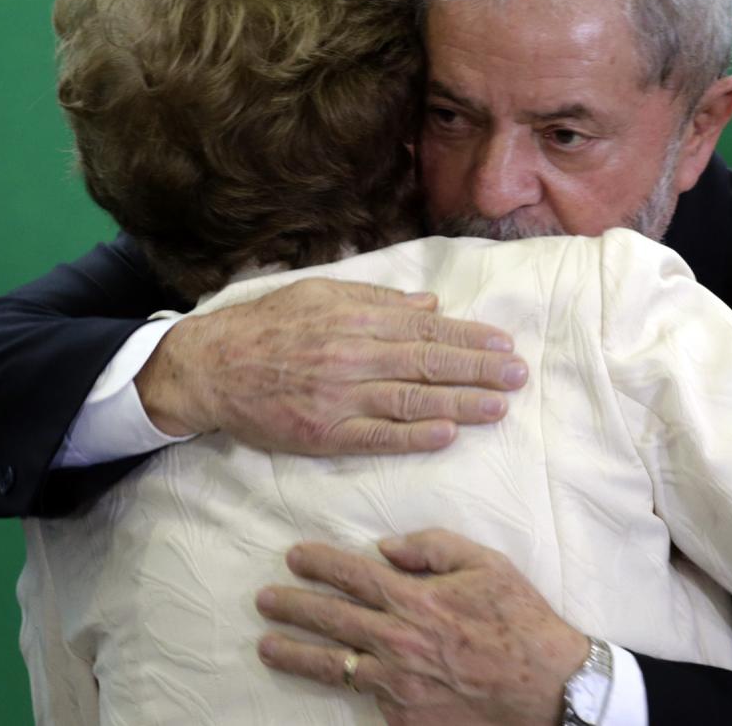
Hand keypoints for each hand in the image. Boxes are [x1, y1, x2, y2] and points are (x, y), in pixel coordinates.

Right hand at [138, 278, 525, 451]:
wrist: (212, 366)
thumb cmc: (266, 326)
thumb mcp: (319, 294)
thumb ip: (374, 300)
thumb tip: (428, 304)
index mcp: (354, 319)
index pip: (426, 328)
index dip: (469, 336)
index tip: (504, 344)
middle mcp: (352, 355)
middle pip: (428, 362)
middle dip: (479, 369)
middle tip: (519, 375)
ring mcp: (339, 397)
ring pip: (412, 399)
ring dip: (461, 403)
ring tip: (500, 406)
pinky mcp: (325, 433)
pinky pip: (378, 436)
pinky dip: (415, 435)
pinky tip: (448, 433)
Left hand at [256, 529, 586, 725]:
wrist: (550, 689)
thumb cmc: (520, 622)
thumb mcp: (485, 565)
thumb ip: (432, 547)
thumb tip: (386, 547)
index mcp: (415, 600)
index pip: (352, 575)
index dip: (318, 563)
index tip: (294, 557)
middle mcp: (398, 642)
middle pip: (330, 619)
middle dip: (291, 606)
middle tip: (264, 599)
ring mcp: (399, 684)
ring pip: (333, 666)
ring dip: (295, 655)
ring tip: (267, 647)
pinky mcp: (405, 718)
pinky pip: (369, 699)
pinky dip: (351, 688)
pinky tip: (333, 681)